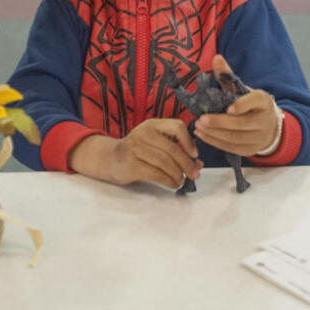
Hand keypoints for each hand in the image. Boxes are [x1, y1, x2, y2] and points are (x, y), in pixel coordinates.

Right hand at [70, 119, 201, 188]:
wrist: (110, 159)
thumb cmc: (138, 151)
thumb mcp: (154, 143)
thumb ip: (175, 150)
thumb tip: (198, 164)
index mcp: (152, 125)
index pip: (176, 126)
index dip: (189, 141)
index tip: (195, 154)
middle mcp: (143, 133)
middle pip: (172, 148)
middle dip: (186, 164)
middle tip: (194, 174)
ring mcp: (135, 148)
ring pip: (165, 162)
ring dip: (178, 174)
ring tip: (182, 180)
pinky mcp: (131, 164)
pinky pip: (156, 174)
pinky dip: (168, 181)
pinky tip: (173, 184)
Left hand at [192, 55, 280, 156]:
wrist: (269, 126)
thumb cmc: (251, 105)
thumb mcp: (242, 89)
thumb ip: (228, 75)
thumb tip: (216, 58)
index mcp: (264, 101)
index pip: (255, 102)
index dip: (242, 105)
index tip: (228, 108)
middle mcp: (264, 120)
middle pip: (242, 124)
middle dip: (220, 122)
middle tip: (201, 119)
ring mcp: (258, 137)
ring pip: (235, 138)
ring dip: (214, 133)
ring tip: (198, 126)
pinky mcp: (250, 150)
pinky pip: (231, 147)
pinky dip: (215, 141)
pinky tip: (202, 134)